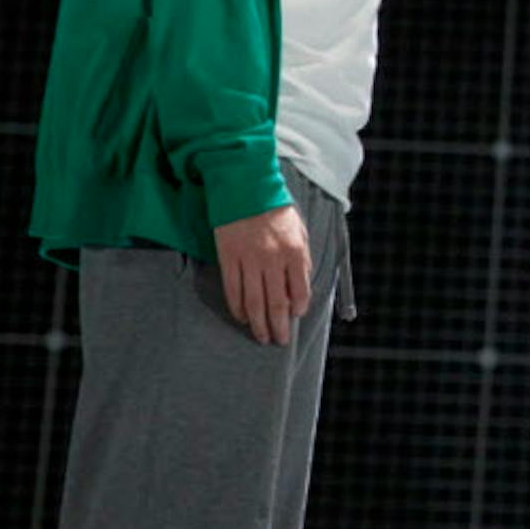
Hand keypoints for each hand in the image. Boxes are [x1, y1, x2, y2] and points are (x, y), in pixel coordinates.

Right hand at [213, 204, 310, 345]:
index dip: (298, 309)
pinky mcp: (228, 258)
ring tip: (261, 337)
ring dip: (258, 323)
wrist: (245, 187)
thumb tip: (301, 289)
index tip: (295, 316)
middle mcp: (272, 259)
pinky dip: (237, 308)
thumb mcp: (300, 231)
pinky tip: (242, 317)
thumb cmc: (275, 210)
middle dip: (278, 326)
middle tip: (279, 341)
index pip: (300, 291)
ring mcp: (248, 260)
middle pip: (276, 302)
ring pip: (253, 301)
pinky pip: (232, 290)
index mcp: (294, 251)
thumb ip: (302, 260)